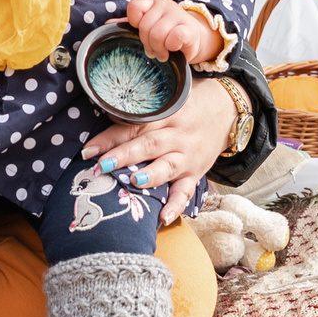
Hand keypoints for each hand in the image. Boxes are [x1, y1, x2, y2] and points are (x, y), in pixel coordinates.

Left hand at [83, 76, 239, 226]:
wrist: (228, 110)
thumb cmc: (189, 103)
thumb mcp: (168, 97)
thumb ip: (142, 108)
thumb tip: (103, 111)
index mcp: (165, 114)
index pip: (134, 125)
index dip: (110, 138)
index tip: (88, 150)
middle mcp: (176, 135)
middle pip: (148, 145)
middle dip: (124, 156)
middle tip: (102, 166)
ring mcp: (187, 156)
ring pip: (168, 166)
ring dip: (150, 176)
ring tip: (133, 182)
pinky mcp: (196, 173)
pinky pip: (187, 191)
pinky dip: (176, 206)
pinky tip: (164, 218)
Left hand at [124, 0, 224, 64]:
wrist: (194, 38)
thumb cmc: (168, 33)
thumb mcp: (149, 26)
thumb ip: (130, 24)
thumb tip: (108, 24)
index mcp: (152, 2)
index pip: (134, 6)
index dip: (134, 22)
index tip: (141, 31)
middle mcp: (165, 5)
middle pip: (145, 26)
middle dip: (147, 43)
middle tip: (153, 50)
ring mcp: (178, 15)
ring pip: (158, 34)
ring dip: (158, 49)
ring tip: (162, 53)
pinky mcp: (189, 28)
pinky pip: (174, 38)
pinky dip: (171, 47)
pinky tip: (173, 50)